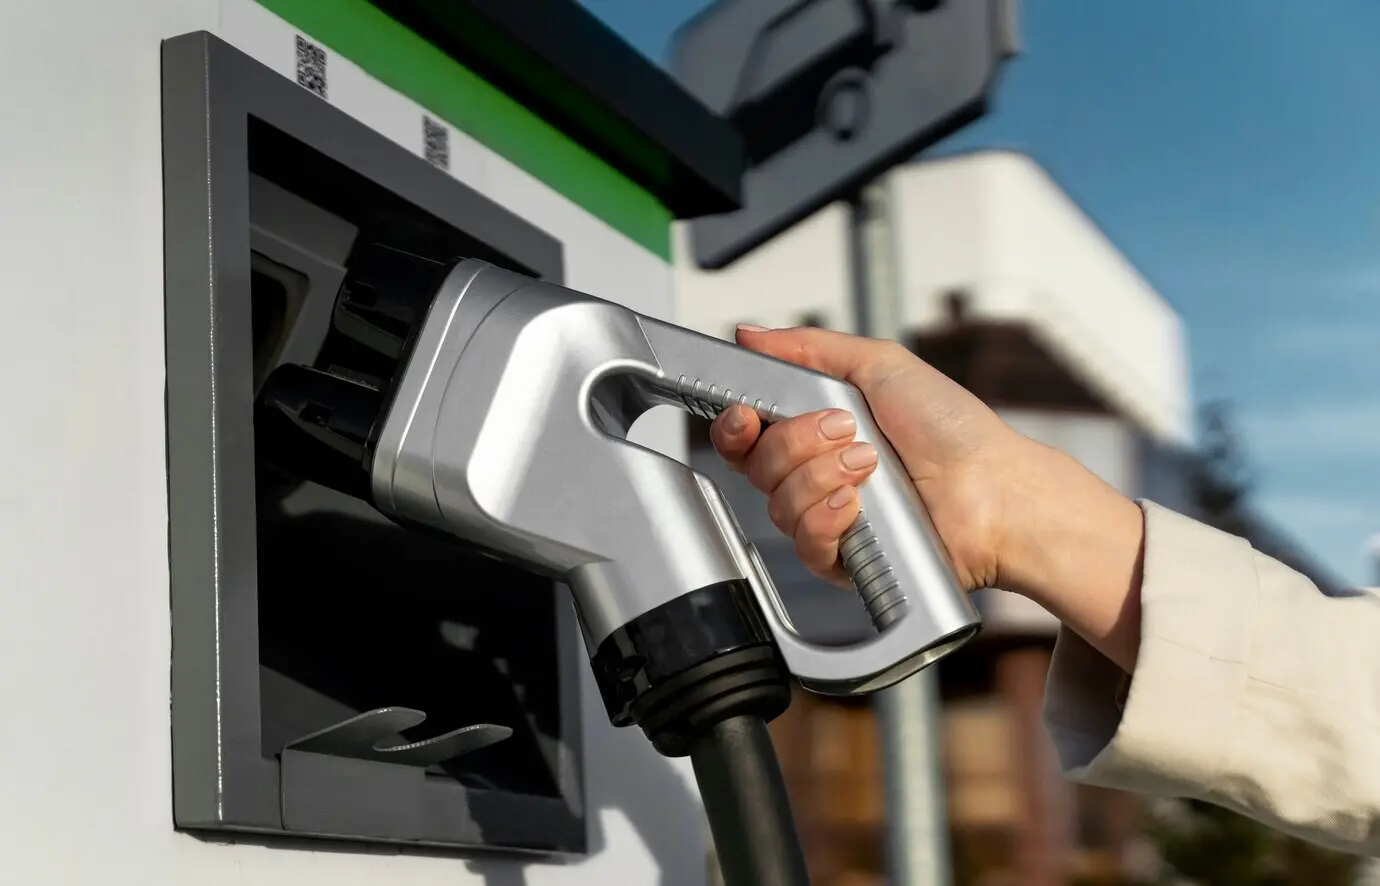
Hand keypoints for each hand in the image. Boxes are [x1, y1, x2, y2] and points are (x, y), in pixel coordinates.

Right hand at [710, 324, 1021, 592]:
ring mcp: (829, 519)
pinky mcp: (844, 560)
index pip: (748, 436)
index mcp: (816, 432)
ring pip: (778, 505)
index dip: (736, 426)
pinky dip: (827, 518)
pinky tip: (857, 503)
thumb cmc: (953, 429)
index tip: (747, 413)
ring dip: (821, 476)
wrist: (993, 486)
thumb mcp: (881, 364)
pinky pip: (805, 545)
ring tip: (870, 464)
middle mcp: (816, 476)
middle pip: (757, 467)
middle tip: (843, 427)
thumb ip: (810, 347)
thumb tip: (752, 333)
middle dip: (795, 441)